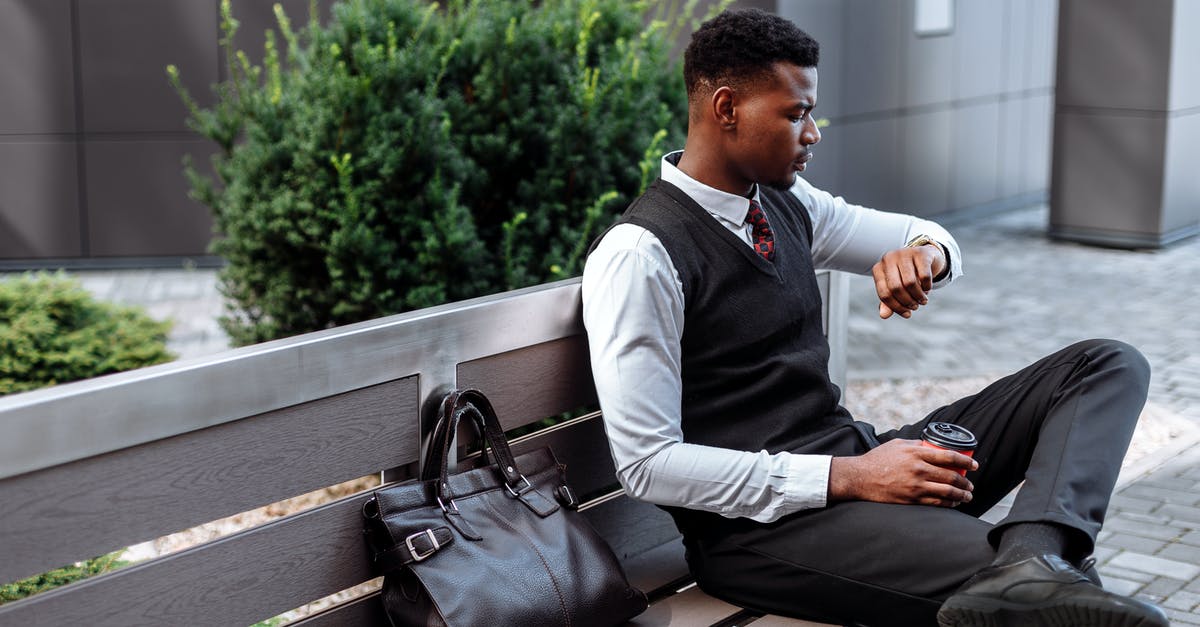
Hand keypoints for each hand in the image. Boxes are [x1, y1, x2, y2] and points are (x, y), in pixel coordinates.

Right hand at [828, 439, 976, 506]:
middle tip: (971, 485)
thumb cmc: (878, 459)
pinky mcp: (911, 499)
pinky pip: (936, 503)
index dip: (966, 461)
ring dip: (961, 495)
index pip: (949, 456)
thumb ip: (916, 444)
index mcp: (916, 453)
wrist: (860, 477)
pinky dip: (948, 504)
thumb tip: (933, 446)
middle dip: (966, 482)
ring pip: (947, 492)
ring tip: (967, 496)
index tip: (974, 465)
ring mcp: (915, 486)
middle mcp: (918, 469)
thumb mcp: (897, 444)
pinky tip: (953, 503)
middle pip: (951, 476)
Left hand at [871, 244, 945, 318]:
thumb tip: (883, 316)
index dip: (896, 307)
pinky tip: (927, 289)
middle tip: (915, 306)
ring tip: (923, 300)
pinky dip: (927, 287)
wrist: (924, 258)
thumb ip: (888, 302)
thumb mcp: (895, 288)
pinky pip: (924, 276)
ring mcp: (904, 253)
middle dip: (907, 301)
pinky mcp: (920, 253)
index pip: (884, 293)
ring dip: (919, 296)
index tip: (907, 314)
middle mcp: (888, 258)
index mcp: (878, 269)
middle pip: (896, 288)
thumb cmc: (905, 276)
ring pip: (910, 283)